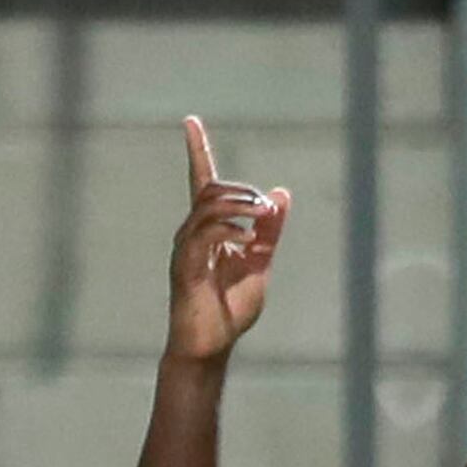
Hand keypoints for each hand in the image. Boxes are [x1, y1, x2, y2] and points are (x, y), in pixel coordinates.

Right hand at [166, 117, 287, 365]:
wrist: (211, 345)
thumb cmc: (229, 308)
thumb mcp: (259, 262)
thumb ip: (270, 230)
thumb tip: (282, 194)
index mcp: (208, 229)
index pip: (201, 181)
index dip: (197, 150)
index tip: (191, 121)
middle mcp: (191, 232)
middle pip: (209, 189)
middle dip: (241, 190)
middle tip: (268, 208)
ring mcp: (185, 247)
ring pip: (205, 206)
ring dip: (239, 205)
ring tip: (261, 217)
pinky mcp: (185, 266)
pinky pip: (203, 234)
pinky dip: (229, 230)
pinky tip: (248, 239)